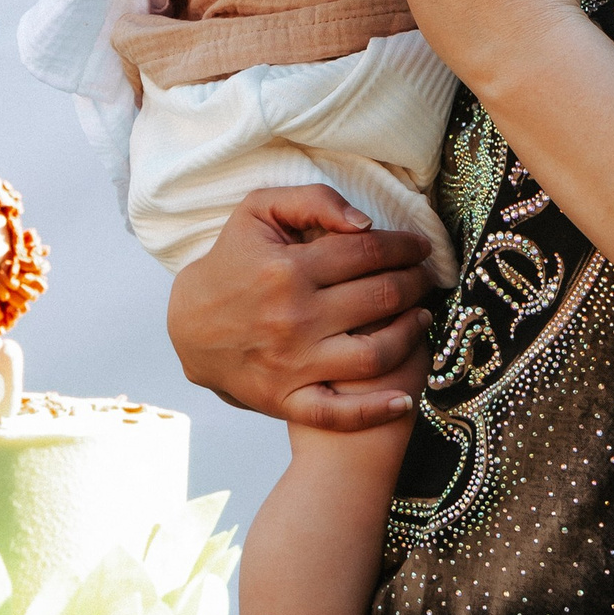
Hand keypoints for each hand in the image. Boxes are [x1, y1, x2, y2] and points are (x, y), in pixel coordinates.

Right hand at [167, 185, 432, 430]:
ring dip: (411, 334)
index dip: (405, 247)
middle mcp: (295, 318)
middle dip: (416, 283)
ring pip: (376, 352)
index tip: (420, 247)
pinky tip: (404, 398)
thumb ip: (313, 201)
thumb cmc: (230, 264)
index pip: (369, 252)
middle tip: (426, 278)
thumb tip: (366, 224)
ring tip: (421, 317)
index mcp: (289, 269)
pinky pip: (340, 413)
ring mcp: (293, 364)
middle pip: (382, 298)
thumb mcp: (258, 213)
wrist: (187, 327)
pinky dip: (376, 410)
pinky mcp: (287, 399)